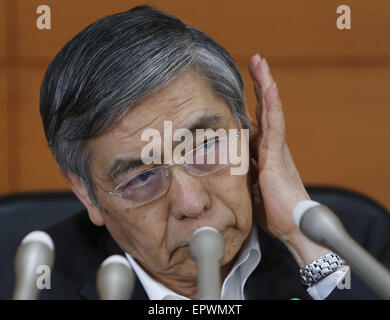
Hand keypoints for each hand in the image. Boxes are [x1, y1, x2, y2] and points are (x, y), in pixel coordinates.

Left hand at [248, 54, 327, 266]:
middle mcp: (271, 145)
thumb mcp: (248, 186)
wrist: (291, 226)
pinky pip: (275, 126)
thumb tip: (224, 165)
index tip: (237, 87)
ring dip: (265, 86)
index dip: (247, 103)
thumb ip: (240, 171)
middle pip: (264, 109)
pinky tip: (270, 87)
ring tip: (260, 63)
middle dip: (259, 85)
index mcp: (263, 152)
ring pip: (270, 111)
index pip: (255, 121)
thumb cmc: (272, 210)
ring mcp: (276, 148)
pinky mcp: (277, 156)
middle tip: (254, 62)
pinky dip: (273, 106)